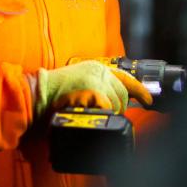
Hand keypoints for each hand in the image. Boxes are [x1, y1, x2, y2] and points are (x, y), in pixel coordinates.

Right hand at [34, 60, 152, 119]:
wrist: (36, 94)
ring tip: (93, 116)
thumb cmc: (53, 95)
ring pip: (118, 103)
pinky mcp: (93, 92)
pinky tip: (94, 117)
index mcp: (96, 69)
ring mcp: (97, 80)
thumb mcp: (78, 84)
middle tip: (104, 115)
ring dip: (110, 114)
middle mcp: (99, 71)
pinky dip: (103, 115)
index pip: (125, 78)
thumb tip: (112, 103)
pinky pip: (108, 108)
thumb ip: (96, 89)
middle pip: (123, 93)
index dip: (139, 90)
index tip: (149, 100)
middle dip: (118, 108)